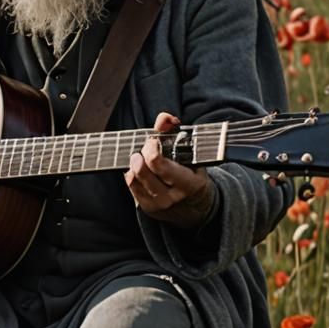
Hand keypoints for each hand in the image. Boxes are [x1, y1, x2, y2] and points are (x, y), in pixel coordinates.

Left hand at [125, 111, 215, 229]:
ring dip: (136, 162)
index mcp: (188, 184)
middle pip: (143, 169)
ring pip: (134, 178)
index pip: (159, 164)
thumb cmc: (194, 176)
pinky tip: (140, 168)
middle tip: (148, 147)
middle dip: (143, 152)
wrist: (197, 209)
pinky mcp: (147, 208)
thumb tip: (164, 118)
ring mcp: (158, 204)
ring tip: (143, 156)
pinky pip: (131, 185)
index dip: (152, 147)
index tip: (154, 140)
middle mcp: (172, 197)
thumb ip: (176, 133)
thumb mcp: (193, 155)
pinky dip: (132, 173)